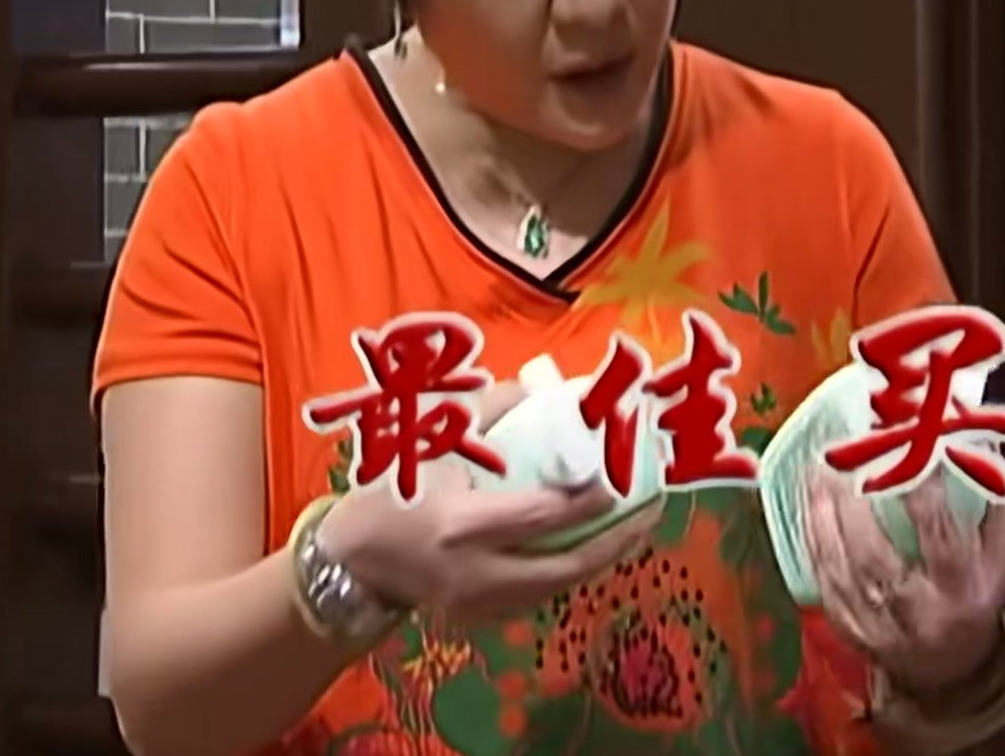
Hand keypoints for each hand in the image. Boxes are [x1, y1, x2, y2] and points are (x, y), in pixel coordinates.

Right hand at [315, 380, 662, 624]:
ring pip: (562, 584)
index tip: (620, 475)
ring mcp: (482, 604)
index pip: (540, 517)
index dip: (587, 499)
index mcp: (459, 527)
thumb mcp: (428, 441)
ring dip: (605, 555)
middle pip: (566, 565)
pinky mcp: (485, 616)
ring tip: (639, 522)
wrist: (352, 562)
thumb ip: (486, 409)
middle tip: (652, 505)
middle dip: (618, 538)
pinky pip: (545, 592)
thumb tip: (540, 387)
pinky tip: (601, 542)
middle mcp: (475, 574)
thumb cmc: (391, 494)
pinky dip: (575, 566)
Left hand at [804, 468, 1004, 696]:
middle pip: (877, 556)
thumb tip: (973, 441)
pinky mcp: (847, 626)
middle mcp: (916, 613)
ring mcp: (876, 624)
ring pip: (840, 566)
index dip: (923, 491)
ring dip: (824, 513)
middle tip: (846, 455)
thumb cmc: (974, 597)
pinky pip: (823, 577)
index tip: (909, 446)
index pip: (941, 539)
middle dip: (857, 502)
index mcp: (961, 594)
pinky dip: (813, 535)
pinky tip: (810, 501)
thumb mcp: (999, 554)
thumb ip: (990, 500)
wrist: (947, 668)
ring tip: (820, 468)